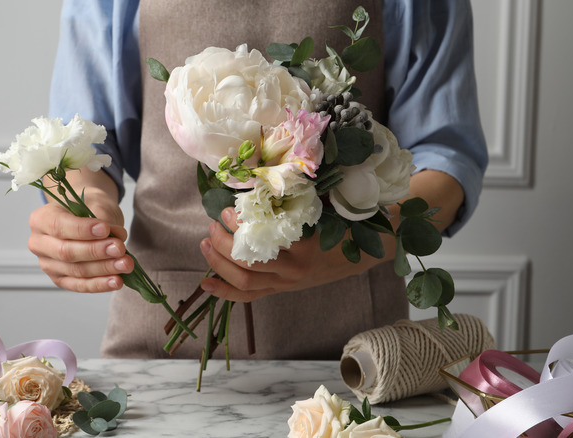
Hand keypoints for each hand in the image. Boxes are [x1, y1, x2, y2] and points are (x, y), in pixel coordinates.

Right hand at [28, 201, 133, 292]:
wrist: (89, 220)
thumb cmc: (90, 209)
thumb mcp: (96, 204)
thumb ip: (103, 219)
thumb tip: (116, 237)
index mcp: (41, 219)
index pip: (58, 226)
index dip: (82, 230)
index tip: (105, 229)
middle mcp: (39, 244)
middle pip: (66, 252)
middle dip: (96, 251)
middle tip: (119, 248)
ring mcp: (48, 265)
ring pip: (76, 271)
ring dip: (103, 269)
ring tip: (125, 263)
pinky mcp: (61, 280)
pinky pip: (80, 285)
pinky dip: (100, 284)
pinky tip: (117, 281)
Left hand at [198, 207, 393, 301]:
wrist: (366, 251)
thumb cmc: (343, 221)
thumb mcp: (322, 204)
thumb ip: (294, 196)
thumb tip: (261, 175)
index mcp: (303, 247)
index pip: (261, 241)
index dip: (238, 227)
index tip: (227, 209)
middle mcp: (293, 270)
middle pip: (246, 263)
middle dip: (222, 244)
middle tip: (213, 222)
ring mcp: (286, 283)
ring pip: (244, 282)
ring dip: (218, 263)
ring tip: (206, 242)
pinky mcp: (282, 289)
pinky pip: (250, 296)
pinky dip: (226, 292)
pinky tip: (206, 284)